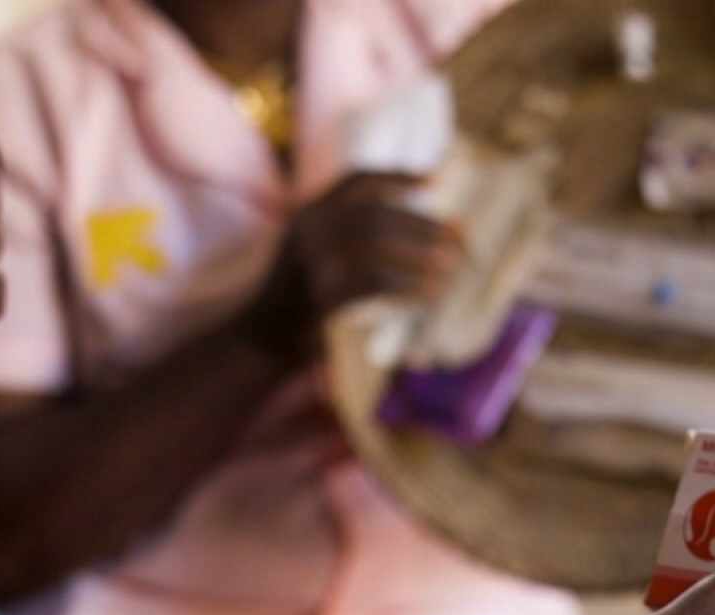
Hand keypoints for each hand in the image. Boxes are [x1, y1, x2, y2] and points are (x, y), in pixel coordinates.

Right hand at [242, 173, 462, 357]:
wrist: (256, 338)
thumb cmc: (297, 299)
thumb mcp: (316, 254)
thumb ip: (350, 234)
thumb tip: (416, 226)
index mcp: (308, 213)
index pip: (357, 181)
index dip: (397, 176)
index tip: (435, 179)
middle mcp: (307, 229)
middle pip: (376, 213)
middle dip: (422, 224)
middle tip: (457, 236)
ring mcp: (310, 261)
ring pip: (376, 243)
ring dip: (420, 253)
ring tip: (450, 265)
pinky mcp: (318, 295)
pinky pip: (373, 282)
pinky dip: (407, 285)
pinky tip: (430, 292)